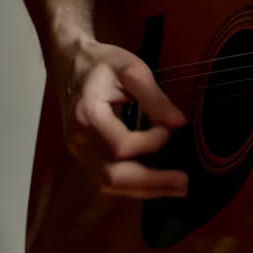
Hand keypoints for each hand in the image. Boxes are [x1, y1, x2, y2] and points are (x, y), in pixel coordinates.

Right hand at [55, 38, 188, 198]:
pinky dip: (132, 184)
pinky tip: (155, 182)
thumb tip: (179, 124)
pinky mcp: (83, 154)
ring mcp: (78, 150)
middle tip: (184, 184)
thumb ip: (155, 98)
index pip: (121, 145)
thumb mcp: (131, 69)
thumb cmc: (100, 63)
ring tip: (175, 188)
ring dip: (143, 189)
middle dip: (150, 183)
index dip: (150, 142)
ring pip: (107, 183)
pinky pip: (105, 178)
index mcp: (87, 114)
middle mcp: (78, 139)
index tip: (171, 129)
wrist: (69, 62)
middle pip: (111, 176)